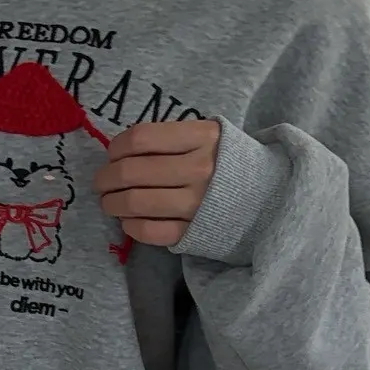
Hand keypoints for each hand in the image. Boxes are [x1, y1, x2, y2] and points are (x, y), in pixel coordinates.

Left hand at [94, 120, 220, 247]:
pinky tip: (129, 221)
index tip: (112, 155)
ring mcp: (196, 204)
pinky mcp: (193, 233)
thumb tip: (119, 151)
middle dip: (105, 179)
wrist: (268, 198)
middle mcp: (199, 170)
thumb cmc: (227, 164)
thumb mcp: (208, 137)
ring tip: (110, 203)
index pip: (141, 138)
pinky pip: (148, 231)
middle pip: (131, 172)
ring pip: (134, 203)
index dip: (116, 147)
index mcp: (202, 137)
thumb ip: (170, 138)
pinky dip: (130, 226)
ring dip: (111, 204)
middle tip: (102, 183)